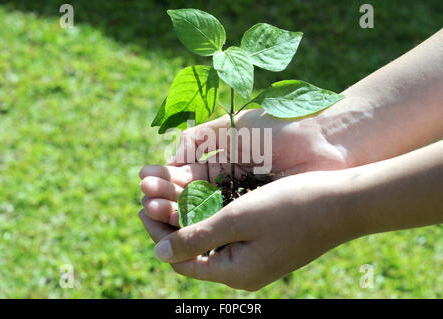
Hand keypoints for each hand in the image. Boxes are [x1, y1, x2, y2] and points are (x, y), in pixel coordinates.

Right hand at [140, 108, 352, 226]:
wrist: (323, 140)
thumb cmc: (279, 128)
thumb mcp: (233, 127)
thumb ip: (200, 139)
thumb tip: (171, 158)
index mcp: (223, 160)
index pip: (186, 174)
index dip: (164, 177)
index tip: (143, 178)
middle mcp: (230, 183)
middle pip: (190, 196)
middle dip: (165, 196)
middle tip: (143, 198)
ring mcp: (243, 201)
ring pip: (204, 211)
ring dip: (178, 211)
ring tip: (152, 208)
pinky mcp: (257, 214)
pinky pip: (225, 222)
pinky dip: (203, 222)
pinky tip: (183, 222)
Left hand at [140, 170, 353, 290]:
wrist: (343, 203)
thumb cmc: (292, 208)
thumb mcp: (237, 220)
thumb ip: (197, 238)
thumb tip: (158, 254)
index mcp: (235, 272)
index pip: (180, 260)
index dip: (158, 234)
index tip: (141, 206)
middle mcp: (243, 270)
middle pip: (193, 251)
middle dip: (170, 224)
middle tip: (151, 197)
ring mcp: (256, 258)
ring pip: (209, 239)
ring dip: (188, 217)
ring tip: (170, 194)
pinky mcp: (265, 243)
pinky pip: (227, 233)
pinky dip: (210, 216)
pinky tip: (202, 198)